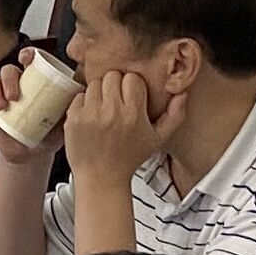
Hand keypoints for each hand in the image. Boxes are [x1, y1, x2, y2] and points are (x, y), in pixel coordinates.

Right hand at [0, 52, 62, 169]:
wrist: (34, 154)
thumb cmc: (50, 132)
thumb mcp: (65, 117)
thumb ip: (73, 104)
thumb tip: (84, 93)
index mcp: (35, 80)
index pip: (29, 60)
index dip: (26, 54)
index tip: (26, 59)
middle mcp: (16, 84)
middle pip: (8, 70)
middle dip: (9, 79)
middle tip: (15, 96)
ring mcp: (1, 96)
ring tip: (3, 107)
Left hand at [62, 58, 172, 186]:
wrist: (101, 178)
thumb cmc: (129, 159)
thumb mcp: (158, 139)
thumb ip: (175, 115)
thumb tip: (182, 93)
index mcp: (133, 115)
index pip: (132, 79)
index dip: (132, 86)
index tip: (131, 97)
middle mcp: (111, 112)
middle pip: (112, 76)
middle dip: (115, 86)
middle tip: (116, 101)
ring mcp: (90, 114)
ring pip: (94, 83)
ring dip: (99, 93)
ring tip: (103, 110)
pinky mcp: (73, 118)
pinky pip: (78, 96)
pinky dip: (83, 103)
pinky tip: (90, 117)